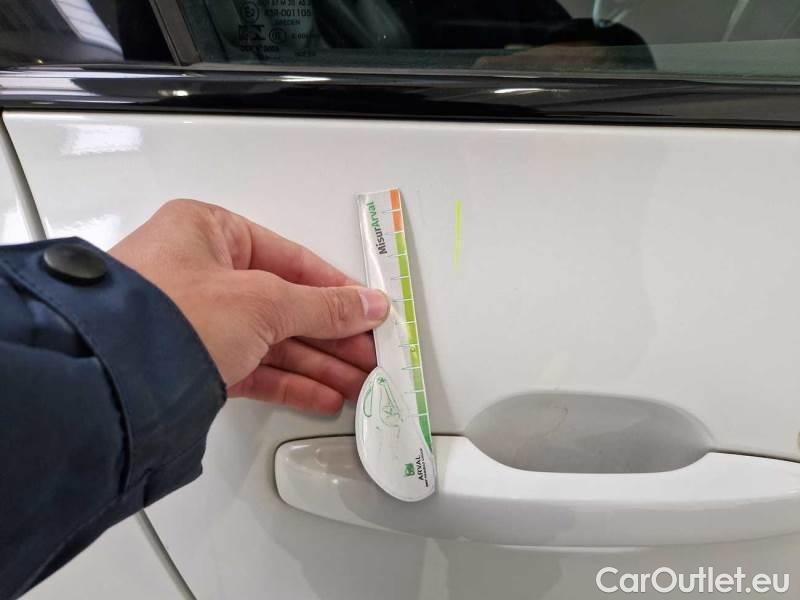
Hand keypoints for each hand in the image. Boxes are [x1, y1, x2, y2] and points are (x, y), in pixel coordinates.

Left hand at [110, 199, 388, 412]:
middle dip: (332, 334)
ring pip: (271, 339)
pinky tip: (322, 394)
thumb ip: (323, 306)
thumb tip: (368, 305)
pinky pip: (252, 367)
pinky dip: (289, 381)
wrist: (110, 379)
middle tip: (370, 353)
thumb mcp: (263, 301)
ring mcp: (194, 319)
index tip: (369, 309)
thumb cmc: (170, 314)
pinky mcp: (191, 361)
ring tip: (357, 381)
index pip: (291, 258)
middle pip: (285, 303)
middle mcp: (199, 270)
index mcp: (208, 231)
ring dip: (317, 363)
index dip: (337, 288)